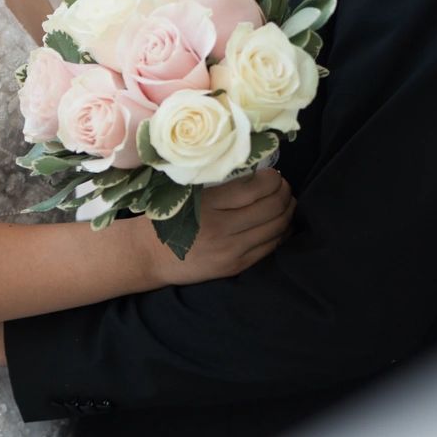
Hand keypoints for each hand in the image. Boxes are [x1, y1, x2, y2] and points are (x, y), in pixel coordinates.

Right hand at [137, 166, 292, 286]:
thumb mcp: (187, 193)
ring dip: (287, 211)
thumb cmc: (168, 217)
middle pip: (272, 207)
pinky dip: (282, 231)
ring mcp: (231, 250)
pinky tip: (280, 223)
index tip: (272, 173)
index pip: (255, 188)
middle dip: (285, 192)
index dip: (273, 178)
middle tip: (283, 186)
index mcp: (208, 205)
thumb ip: (219, 184)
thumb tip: (257, 171)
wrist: (149, 255)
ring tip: (284, 202)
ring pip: (276, 227)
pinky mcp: (236, 266)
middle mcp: (222, 229)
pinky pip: (271, 247)